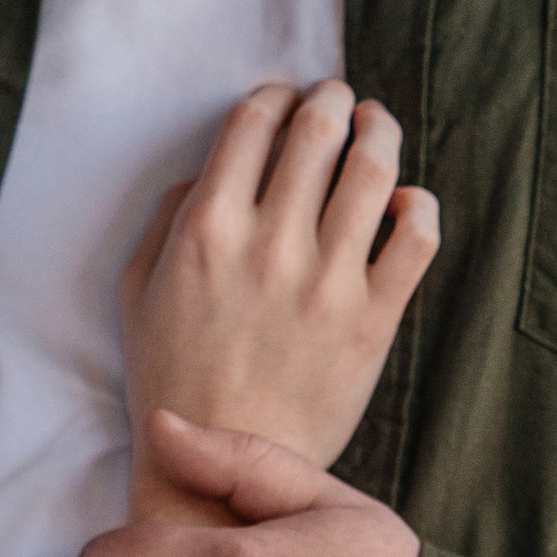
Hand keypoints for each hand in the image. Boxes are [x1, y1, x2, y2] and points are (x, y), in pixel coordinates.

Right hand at [122, 81, 437, 520]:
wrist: (222, 460)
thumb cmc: (172, 377)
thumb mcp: (138, 290)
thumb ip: (167, 219)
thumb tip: (207, 168)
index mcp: (208, 230)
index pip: (254, 125)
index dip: (275, 95)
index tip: (285, 97)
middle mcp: (270, 245)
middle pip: (318, 131)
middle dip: (331, 99)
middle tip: (338, 97)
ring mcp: (328, 281)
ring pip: (373, 170)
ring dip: (380, 131)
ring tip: (377, 125)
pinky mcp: (374, 318)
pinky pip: (417, 237)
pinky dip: (418, 203)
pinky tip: (405, 200)